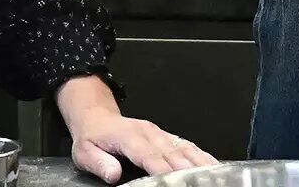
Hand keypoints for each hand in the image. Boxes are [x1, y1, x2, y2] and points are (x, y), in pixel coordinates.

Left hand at [57, 76, 215, 184]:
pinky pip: (185, 144)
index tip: (173, 180)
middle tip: (200, 179)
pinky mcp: (165, 136)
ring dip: (199, 160)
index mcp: (130, 137)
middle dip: (187, 167)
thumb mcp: (84, 153)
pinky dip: (199, 153)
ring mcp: (159, 133)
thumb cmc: (93, 138)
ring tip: (213, 171)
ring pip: (183, 147)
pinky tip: (210, 162)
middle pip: (172, 152)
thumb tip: (114, 175)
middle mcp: (149, 133)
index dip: (162, 169)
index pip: (149, 156)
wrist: (98, 118)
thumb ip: (100, 163)